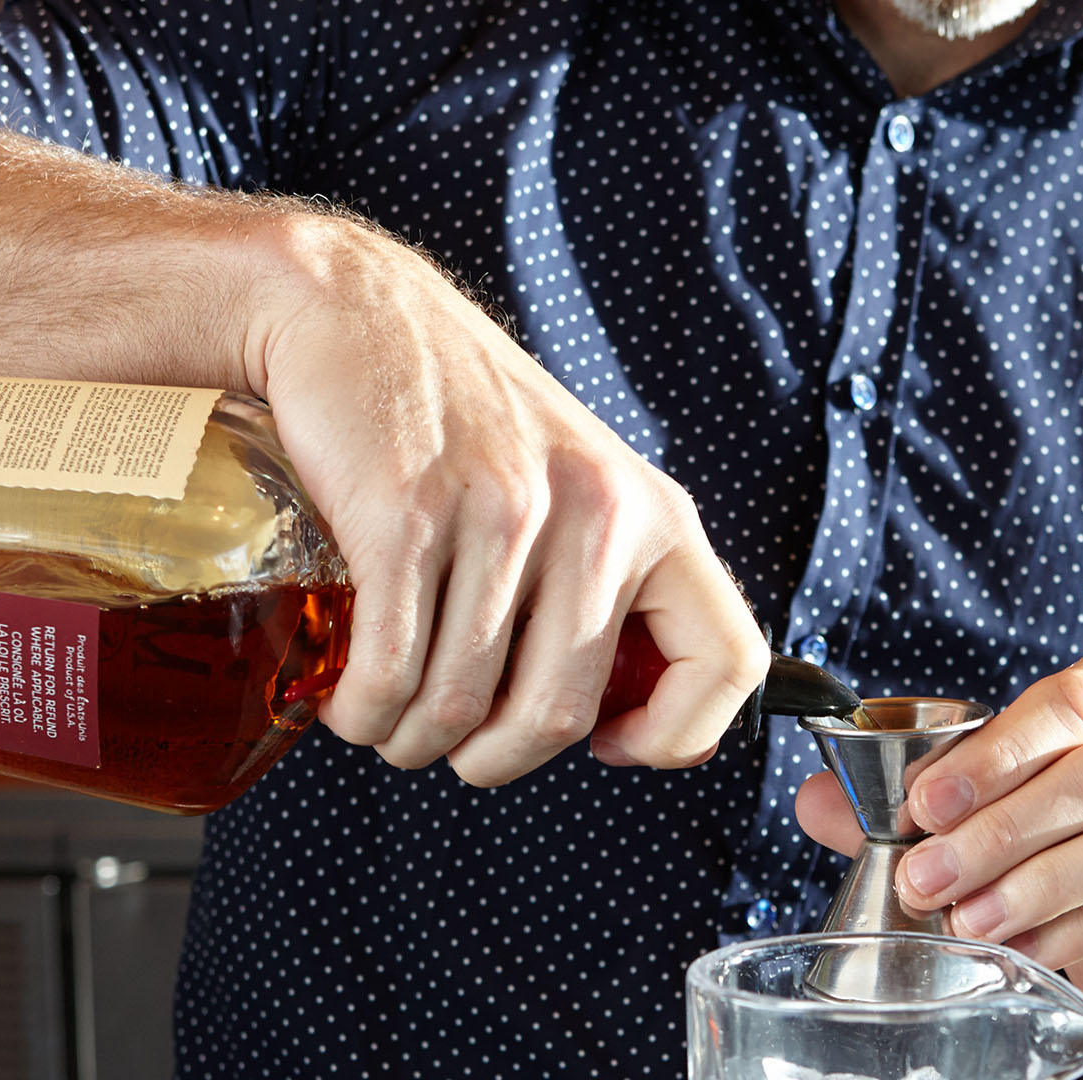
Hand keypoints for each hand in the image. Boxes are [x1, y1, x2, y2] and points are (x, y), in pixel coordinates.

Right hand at [243, 210, 766, 783]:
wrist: (355, 313)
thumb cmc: (465, 419)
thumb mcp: (580, 485)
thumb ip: (613, 586)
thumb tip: (623, 725)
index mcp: (655, 515)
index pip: (727, 662)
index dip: (678, 735)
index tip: (610, 743)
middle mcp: (595, 513)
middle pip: (560, 714)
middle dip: (496, 762)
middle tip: (460, 749)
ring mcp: (503, 513)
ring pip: (462, 704)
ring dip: (412, 740)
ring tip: (390, 719)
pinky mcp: (408, 516)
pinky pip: (392, 670)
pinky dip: (366, 713)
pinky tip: (354, 703)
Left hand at [793, 647, 1082, 1025]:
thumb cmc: (1066, 839)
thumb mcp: (992, 805)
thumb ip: (911, 800)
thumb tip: (813, 799)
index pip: (1077, 697)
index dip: (998, 751)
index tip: (925, 805)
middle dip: (998, 830)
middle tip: (924, 878)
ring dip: (1034, 884)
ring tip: (965, 920)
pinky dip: (1071, 932)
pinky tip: (1018, 952)